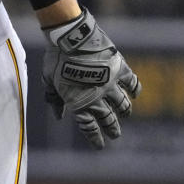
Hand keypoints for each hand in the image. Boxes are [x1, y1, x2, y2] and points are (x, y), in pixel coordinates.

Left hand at [41, 7, 140, 148]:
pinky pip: (133, 84)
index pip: (89, 126)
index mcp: (78, 102)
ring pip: (123, 105)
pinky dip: (135, 90)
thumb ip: (54, 99)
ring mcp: (110, 85)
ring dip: (124, 112)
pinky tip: (134, 94)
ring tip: (125, 114)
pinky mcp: (120, 71)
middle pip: (108, 119)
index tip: (99, 145)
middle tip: (115, 134)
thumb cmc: (55, 59)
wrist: (70, 38)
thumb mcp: (49, 81)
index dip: (95, 137)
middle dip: (112, 129)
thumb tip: (58, 117)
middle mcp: (97, 97)